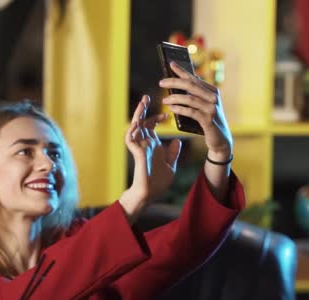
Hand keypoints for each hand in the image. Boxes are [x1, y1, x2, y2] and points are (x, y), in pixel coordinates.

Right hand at [119, 95, 181, 222]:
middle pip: (142, 123)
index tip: (166, 115)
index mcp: (153, 146)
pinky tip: (136, 121)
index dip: (157, 118)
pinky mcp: (136, 154)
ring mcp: (139, 148)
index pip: (152, 127)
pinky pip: (131, 139)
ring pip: (135, 128)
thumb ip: (172, 153)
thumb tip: (177, 141)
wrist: (150, 194)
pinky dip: (133, 130)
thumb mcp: (170, 165)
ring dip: (137, 115)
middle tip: (147, 97)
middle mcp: (144, 145)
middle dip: (144, 110)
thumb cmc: (158, 183)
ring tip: (141, 103)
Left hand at [160, 62, 232, 161]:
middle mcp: (213, 97)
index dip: (182, 71)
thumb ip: (196, 95)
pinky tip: (171, 108)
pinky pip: (191, 112)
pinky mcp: (208, 120)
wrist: (221, 140)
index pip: (194, 78)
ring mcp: (212, 108)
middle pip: (191, 85)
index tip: (171, 64)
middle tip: (161, 83)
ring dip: (175, 98)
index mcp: (212, 91)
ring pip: (189, 99)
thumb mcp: (204, 106)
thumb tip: (182, 83)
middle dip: (174, 82)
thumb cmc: (209, 122)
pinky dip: (180, 109)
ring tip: (164, 100)